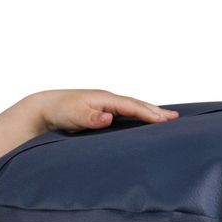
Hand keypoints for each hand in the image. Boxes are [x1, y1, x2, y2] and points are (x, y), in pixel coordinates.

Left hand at [28, 89, 177, 133]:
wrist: (46, 108)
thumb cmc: (60, 111)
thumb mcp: (75, 115)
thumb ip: (92, 117)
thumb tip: (109, 117)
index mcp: (105, 99)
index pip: (132, 106)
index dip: (148, 114)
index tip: (164, 121)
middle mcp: (108, 100)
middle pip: (137, 105)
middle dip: (156, 111)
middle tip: (175, 118)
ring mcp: (107, 106)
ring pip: (133, 109)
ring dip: (150, 113)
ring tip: (167, 119)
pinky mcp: (103, 114)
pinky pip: (126, 114)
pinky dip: (138, 117)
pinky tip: (144, 122)